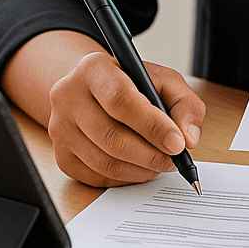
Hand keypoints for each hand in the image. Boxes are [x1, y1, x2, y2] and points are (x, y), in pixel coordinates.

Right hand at [48, 51, 206, 188]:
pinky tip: (141, 168)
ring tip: (161, 164)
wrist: (92, 90)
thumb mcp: (163, 80)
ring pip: (104, 161)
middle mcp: (68, 96)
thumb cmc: (132, 83)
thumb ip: (185, 104)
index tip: (177, 144)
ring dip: (139, 169)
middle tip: (174, 160)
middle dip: (149, 154)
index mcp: (94, 68)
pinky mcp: (61, 155)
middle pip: (111, 136)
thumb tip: (188, 138)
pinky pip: (96, 176)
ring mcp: (60, 128)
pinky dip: (124, 178)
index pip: (121, 100)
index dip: (152, 125)